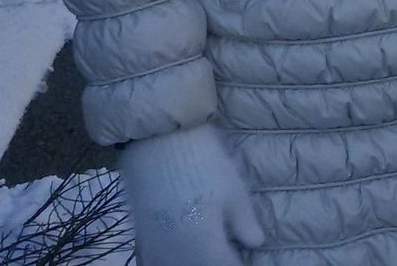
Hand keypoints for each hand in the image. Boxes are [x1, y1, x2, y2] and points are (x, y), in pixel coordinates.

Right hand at [118, 123, 265, 265]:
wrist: (158, 143)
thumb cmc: (204, 167)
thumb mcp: (235, 194)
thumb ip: (245, 224)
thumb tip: (255, 243)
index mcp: (206, 252)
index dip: (240, 263)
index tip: (244, 254)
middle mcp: (177, 258)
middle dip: (217, 262)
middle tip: (230, 249)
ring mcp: (155, 249)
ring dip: (195, 260)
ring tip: (209, 246)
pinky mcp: (141, 236)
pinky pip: (159, 259)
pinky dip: (175, 256)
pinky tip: (185, 243)